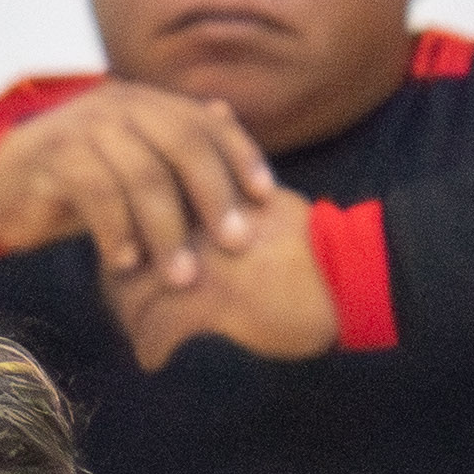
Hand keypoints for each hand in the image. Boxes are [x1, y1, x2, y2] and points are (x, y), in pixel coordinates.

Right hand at [0, 79, 279, 283]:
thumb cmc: (74, 185)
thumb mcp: (131, 168)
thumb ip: (174, 157)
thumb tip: (227, 129)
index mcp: (144, 104)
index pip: (205, 121)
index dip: (240, 156)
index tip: (265, 198)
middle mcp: (118, 106)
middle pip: (182, 143)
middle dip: (213, 196)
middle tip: (235, 243)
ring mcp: (83, 128)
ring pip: (142, 174)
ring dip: (166, 230)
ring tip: (179, 275)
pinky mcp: (53, 156)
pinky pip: (97, 193)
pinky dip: (116, 232)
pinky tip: (124, 264)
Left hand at [105, 190, 340, 370]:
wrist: (352, 275)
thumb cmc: (312, 238)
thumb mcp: (262, 187)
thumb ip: (224, 170)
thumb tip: (215, 112)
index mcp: (201, 192)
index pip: (133, 213)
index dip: (126, 245)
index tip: (130, 269)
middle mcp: (191, 223)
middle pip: (126, 256)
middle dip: (120, 288)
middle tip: (127, 313)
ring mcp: (198, 261)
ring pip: (133, 295)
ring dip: (132, 323)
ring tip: (141, 338)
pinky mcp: (210, 301)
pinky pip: (157, 330)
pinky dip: (151, 349)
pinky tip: (155, 360)